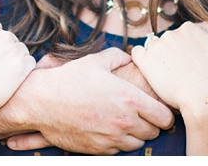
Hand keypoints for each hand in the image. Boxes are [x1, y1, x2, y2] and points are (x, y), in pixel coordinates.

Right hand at [0, 47, 173, 153]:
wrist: (42, 101)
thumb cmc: (69, 79)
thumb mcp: (95, 61)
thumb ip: (118, 57)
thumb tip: (130, 57)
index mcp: (129, 98)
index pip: (165, 117)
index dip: (164, 114)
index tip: (158, 110)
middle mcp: (125, 121)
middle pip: (154, 132)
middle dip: (150, 124)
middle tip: (141, 115)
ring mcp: (112, 137)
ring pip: (138, 143)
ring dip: (134, 134)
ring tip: (123, 122)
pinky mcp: (99, 149)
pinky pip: (119, 150)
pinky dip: (117, 142)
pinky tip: (108, 129)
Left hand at [131, 21, 207, 115]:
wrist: (205, 98)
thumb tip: (199, 25)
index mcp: (189, 28)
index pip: (182, 35)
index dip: (186, 50)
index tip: (191, 63)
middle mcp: (171, 33)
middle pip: (168, 41)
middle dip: (173, 53)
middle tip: (182, 71)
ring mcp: (156, 46)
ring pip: (154, 47)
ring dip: (159, 57)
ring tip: (170, 75)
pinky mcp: (145, 60)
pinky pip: (137, 53)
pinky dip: (142, 59)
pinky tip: (152, 69)